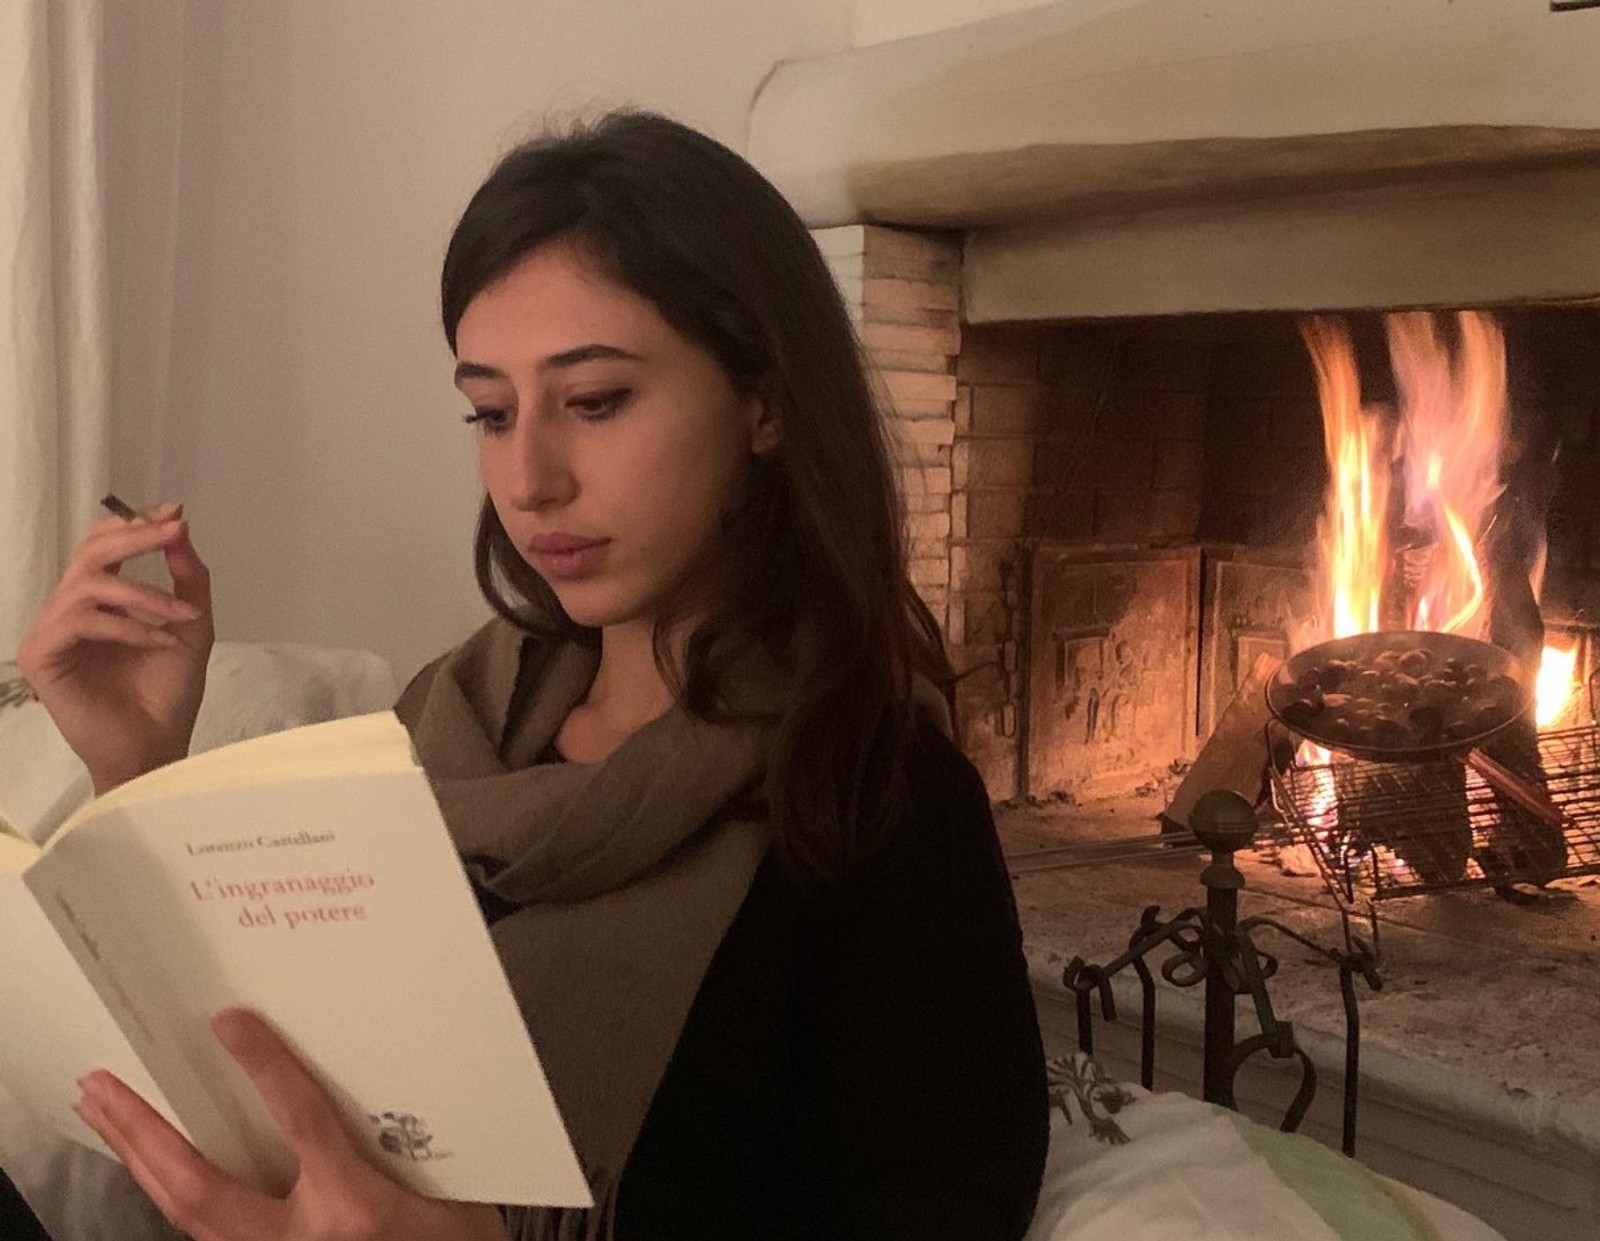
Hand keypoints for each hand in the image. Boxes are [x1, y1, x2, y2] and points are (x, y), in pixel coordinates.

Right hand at [16, 501, 213, 792]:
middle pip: (89, 552)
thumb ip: (188, 580)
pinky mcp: (41, 655)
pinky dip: (128, 627)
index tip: (175, 513)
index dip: (135, 525)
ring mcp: (53, 632)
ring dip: (143, 593)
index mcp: (101, 602)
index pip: (105, 547)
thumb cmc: (167, 694)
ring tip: (180, 614)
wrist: (155, 746)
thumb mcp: (191, 627)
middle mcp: (71, 610)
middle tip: (172, 531)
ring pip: (87, 583)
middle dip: (135, 537)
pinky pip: (80, 621)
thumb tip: (180, 530)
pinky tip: (160, 643)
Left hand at [73, 1008, 508, 1240]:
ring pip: (186, 1214)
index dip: (267, 1070)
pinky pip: (201, 1232)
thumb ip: (413, 1145)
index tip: (232, 1024)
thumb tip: (389, 1080)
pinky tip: (152, 1167)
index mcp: (356, 1212)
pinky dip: (168, 1192)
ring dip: (141, 1160)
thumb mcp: (453, 1196)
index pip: (303, 1126)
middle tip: (99, 1085)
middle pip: (202, 1186)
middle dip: (146, 1133)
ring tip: (103, 1112)